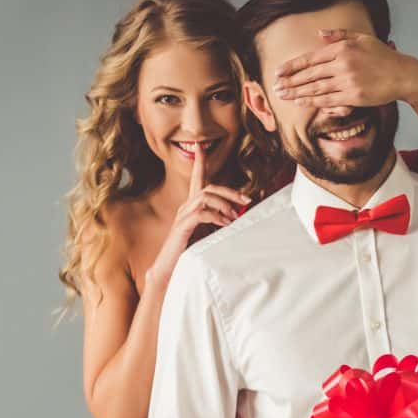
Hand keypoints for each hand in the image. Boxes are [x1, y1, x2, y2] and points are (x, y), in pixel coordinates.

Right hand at [145, 145, 250, 287]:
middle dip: (229, 191)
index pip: (196, 178)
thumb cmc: (190, 253)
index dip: (199, 162)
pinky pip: (201, 213)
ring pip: (204, 196)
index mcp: (192, 206)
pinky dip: (216, 216)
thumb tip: (239, 216)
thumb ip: (220, 222)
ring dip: (224, 205)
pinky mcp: (182, 227)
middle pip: (208, 187)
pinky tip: (225, 224)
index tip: (201, 146)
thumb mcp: (209, 234)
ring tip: (235, 218)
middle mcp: (186, 207)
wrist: (170, 271)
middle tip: (246, 200)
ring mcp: (183, 216)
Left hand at [271, 29, 417, 113]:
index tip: (279, 71)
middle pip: (310, 73)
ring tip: (283, 95)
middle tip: (275, 86)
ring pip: (316, 87)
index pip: (311, 58)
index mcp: (343, 48)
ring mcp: (348, 80)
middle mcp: (343, 63)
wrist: (403, 74)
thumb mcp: (362, 38)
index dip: (292, 66)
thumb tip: (319, 34)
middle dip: (290, 80)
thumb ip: (339, 35)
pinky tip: (301, 101)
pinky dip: (312, 101)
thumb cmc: (383, 57)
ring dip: (297, 92)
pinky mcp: (354, 96)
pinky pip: (328, 99)